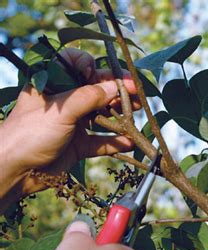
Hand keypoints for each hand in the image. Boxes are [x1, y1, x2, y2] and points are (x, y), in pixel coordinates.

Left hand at [0, 48, 138, 210]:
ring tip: (138, 114)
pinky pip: (101, 141)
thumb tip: (117, 87)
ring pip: (102, 116)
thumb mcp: (61, 110)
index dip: (92, 66)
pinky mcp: (77, 145)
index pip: (75, 64)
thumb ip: (90, 97)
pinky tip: (129, 142)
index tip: (104, 75)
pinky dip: (115, 142)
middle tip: (138, 94)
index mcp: (52, 84)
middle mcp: (64, 102)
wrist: (13, 171)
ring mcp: (72, 124)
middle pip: (95, 91)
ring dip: (120, 116)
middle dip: (117, 92)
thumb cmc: (29, 133)